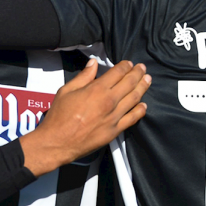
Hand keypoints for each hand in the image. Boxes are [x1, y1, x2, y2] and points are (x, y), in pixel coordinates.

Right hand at [20, 59, 150, 176]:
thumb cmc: (59, 116)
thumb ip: (83, 76)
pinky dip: (140, 110)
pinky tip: (144, 105)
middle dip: (137, 73)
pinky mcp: (115, 130)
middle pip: (129, 83)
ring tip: (147, 80)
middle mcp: (109, 101)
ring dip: (142, 87)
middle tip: (142, 68)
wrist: (57, 142)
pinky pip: (132, 118)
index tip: (130, 63)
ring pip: (134, 98)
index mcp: (97, 89)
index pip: (117, 72)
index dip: (125, 66)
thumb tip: (93, 63)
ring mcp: (114, 117)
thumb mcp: (67, 90)